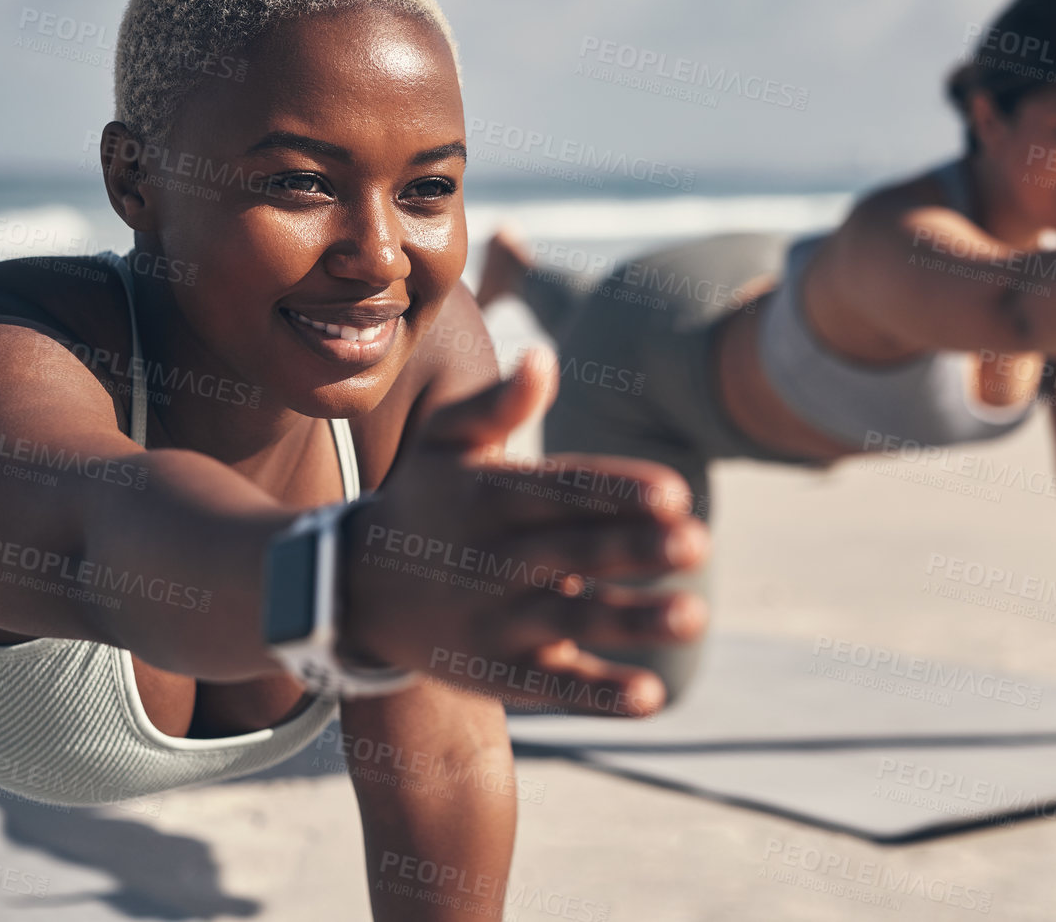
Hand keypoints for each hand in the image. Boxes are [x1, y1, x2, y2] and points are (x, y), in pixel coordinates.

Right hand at [339, 346, 709, 717]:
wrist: (356, 588)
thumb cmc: (425, 497)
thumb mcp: (444, 442)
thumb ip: (496, 403)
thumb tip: (544, 357)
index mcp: (489, 496)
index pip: (561, 490)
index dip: (617, 491)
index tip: (676, 494)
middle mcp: (493, 559)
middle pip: (574, 552)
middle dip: (635, 549)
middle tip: (699, 541)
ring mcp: (496, 620)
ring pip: (572, 619)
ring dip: (634, 621)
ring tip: (694, 615)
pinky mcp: (498, 672)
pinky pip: (552, 686)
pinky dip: (598, 695)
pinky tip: (651, 697)